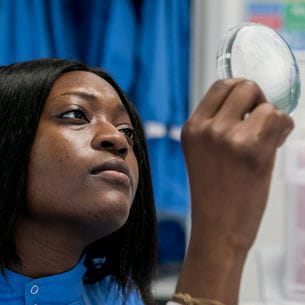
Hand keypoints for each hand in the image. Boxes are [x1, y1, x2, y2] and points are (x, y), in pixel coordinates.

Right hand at [176, 79, 293, 304]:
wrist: (217, 229)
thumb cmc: (213, 193)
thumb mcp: (203, 152)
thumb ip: (219, 124)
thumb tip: (250, 101)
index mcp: (192, 128)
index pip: (221, 86)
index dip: (240, 90)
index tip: (249, 105)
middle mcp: (208, 129)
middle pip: (244, 86)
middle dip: (258, 99)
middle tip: (258, 121)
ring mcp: (229, 138)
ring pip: (266, 103)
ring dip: (271, 119)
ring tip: (265, 141)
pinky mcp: (253, 150)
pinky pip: (280, 120)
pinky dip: (283, 131)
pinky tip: (272, 148)